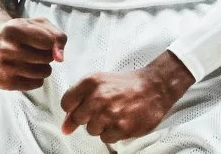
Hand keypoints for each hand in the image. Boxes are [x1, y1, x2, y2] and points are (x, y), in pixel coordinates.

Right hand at [0, 17, 66, 90]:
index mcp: (13, 29)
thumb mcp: (40, 24)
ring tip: (35, 61)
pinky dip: (37, 78)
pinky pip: (35, 84)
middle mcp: (5, 48)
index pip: (48, 41)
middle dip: (48, 55)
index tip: (45, 40)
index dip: (51, 42)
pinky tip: (29, 70)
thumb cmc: (20, 32)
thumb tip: (60, 58)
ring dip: (44, 68)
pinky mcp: (4, 83)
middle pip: (45, 58)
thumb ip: (57, 36)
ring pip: (41, 73)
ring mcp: (3, 67)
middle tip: (39, 51)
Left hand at [60, 51, 193, 143]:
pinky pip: (105, 138)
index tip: (82, 107)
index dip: (73, 108)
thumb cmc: (127, 84)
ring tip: (114, 113)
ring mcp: (109, 113)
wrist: (154, 87)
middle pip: (78, 119)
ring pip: (91, 130)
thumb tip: (65, 127)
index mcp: (91, 81)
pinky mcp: (120, 128)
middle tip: (103, 109)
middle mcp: (98, 97)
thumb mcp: (101, 83)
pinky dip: (112, 132)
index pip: (66, 103)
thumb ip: (80, 101)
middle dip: (89, 117)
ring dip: (101, 125)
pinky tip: (121, 120)